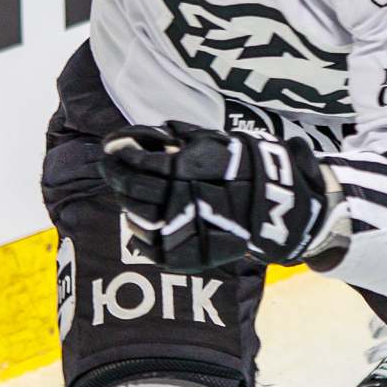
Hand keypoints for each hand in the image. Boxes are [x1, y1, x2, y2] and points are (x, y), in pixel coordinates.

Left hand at [100, 124, 342, 273]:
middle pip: (134, 188)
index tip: (112, 146)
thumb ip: (184, 136)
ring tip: (125, 190)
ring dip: (126, 201)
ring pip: (138, 216)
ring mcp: (183, 230)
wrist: (278, 208)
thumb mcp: (218, 141)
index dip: (121, 152)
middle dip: (116, 174)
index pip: (140, 161)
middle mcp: (182, 200)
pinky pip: (149, 246)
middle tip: (109, 166)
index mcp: (188, 170)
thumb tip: (154, 132)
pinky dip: (138, 233)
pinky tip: (137, 219)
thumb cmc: (247, 168)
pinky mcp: (186, 253)